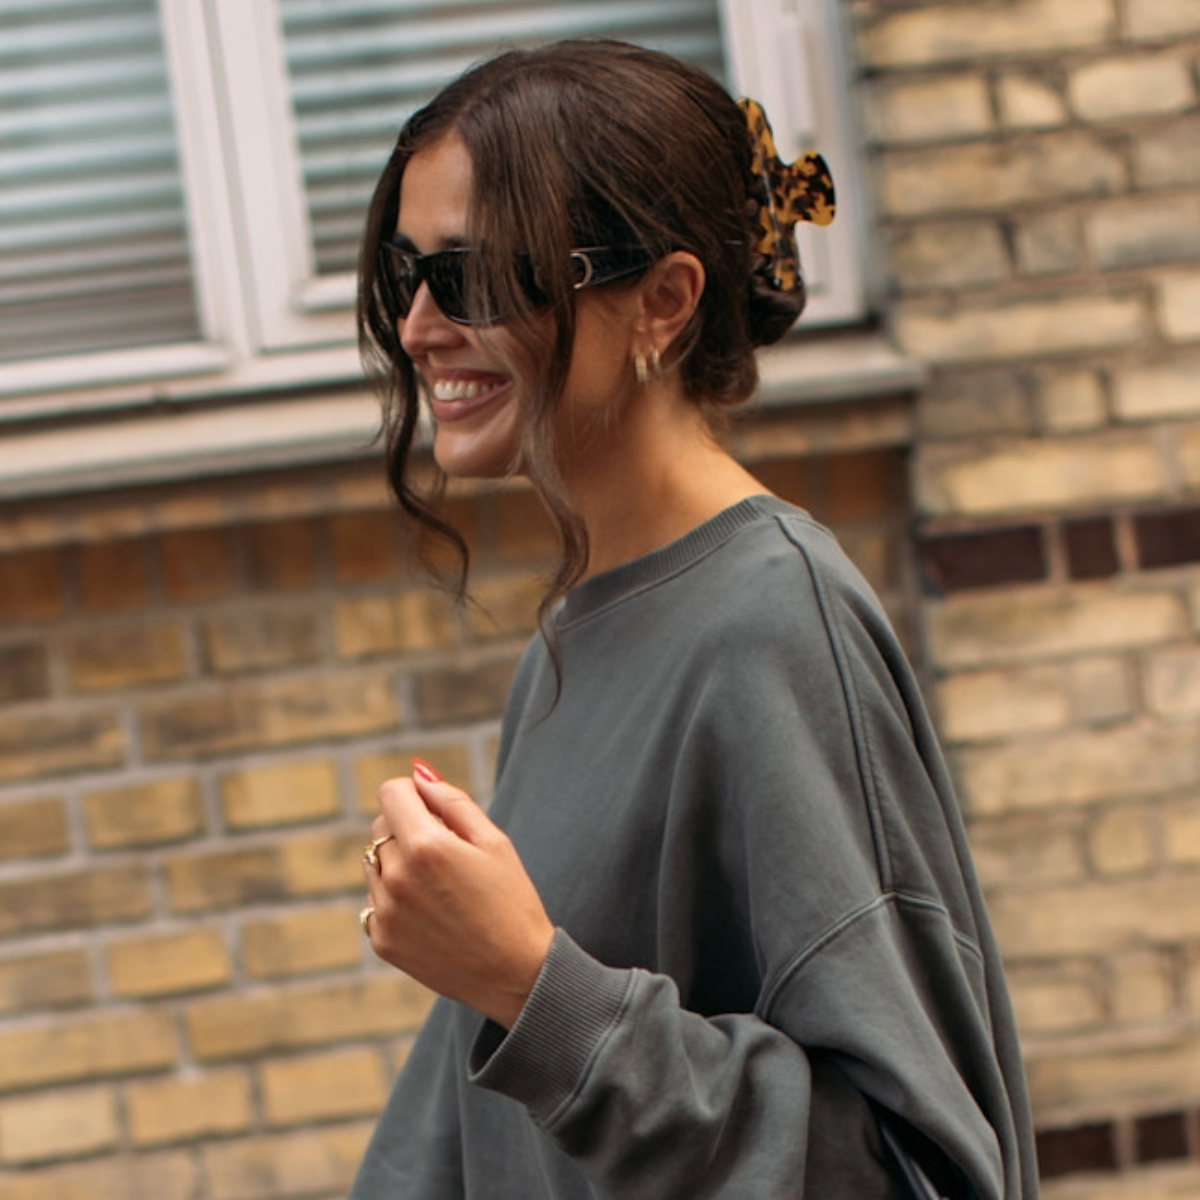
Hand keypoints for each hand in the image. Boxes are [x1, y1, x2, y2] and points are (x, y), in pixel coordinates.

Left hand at [362, 763, 554, 1028]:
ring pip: (375, 863)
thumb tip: (419, 775)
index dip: (413, 794)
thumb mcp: (494, 841)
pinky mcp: (381, 940)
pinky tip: (431, 914)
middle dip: (408, 828)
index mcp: (426, 846)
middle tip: (448, 854)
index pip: (390, 793)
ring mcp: (384, 912)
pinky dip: (396, 898)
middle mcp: (396, 877)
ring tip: (441, 889)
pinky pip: (375, 899)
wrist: (514, 974)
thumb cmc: (512, 901)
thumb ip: (452, 801)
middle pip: (381, 826)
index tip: (433, 810)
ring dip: (400, 864)